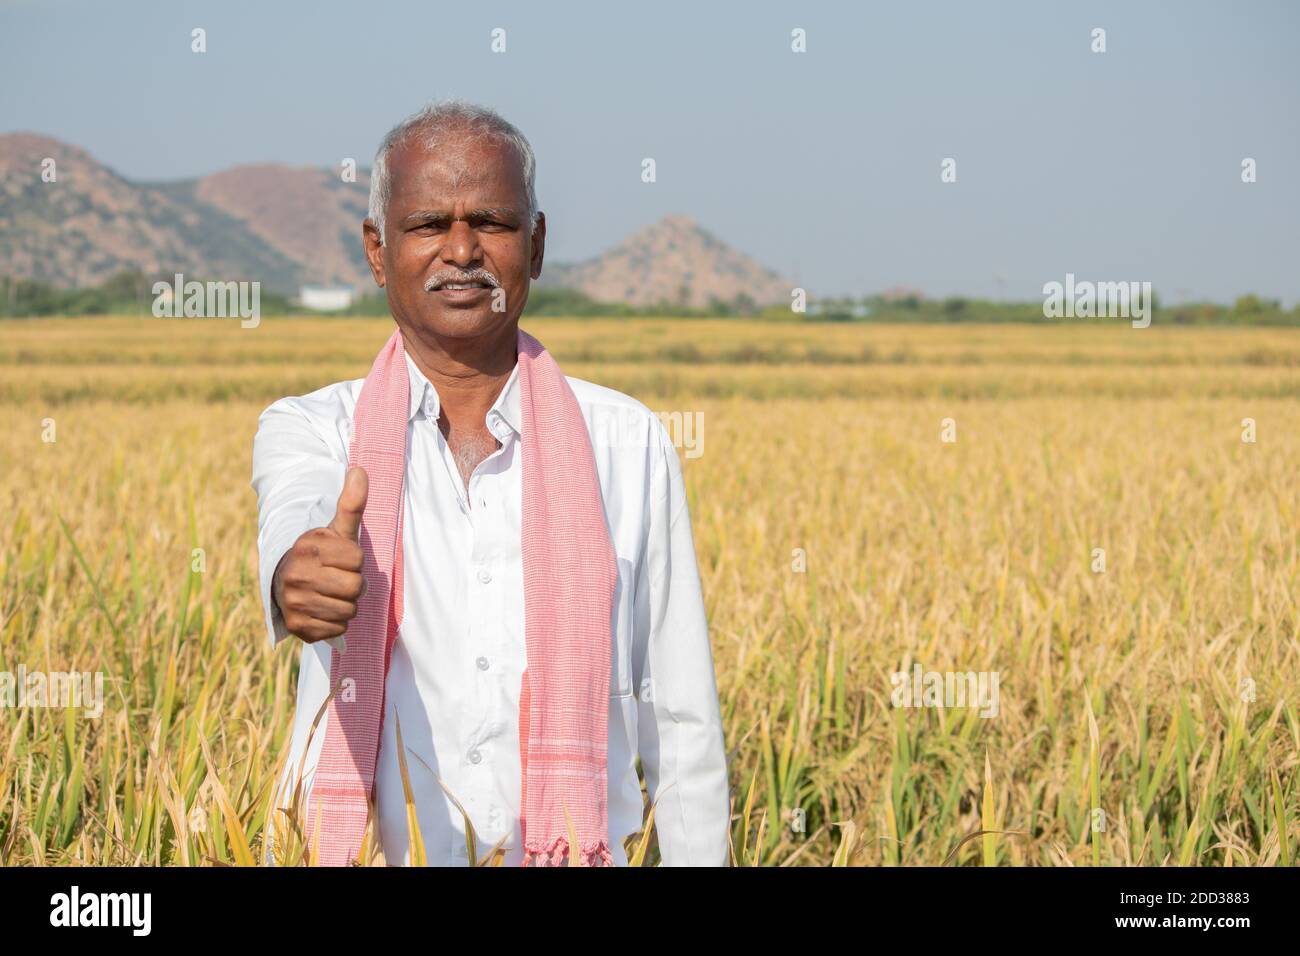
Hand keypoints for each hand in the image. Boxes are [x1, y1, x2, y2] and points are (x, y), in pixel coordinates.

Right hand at [272, 466, 368, 642]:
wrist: (285, 583)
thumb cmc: (320, 555)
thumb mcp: (336, 529)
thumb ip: (351, 503)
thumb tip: (360, 469)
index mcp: (307, 548)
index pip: (358, 560)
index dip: (355, 561)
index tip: (340, 559)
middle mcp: (296, 575)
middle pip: (355, 588)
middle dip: (353, 584)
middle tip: (338, 578)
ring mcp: (294, 603)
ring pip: (349, 611)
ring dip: (347, 604)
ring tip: (331, 593)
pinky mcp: (297, 627)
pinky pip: (338, 629)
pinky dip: (336, 622)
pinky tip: (324, 609)